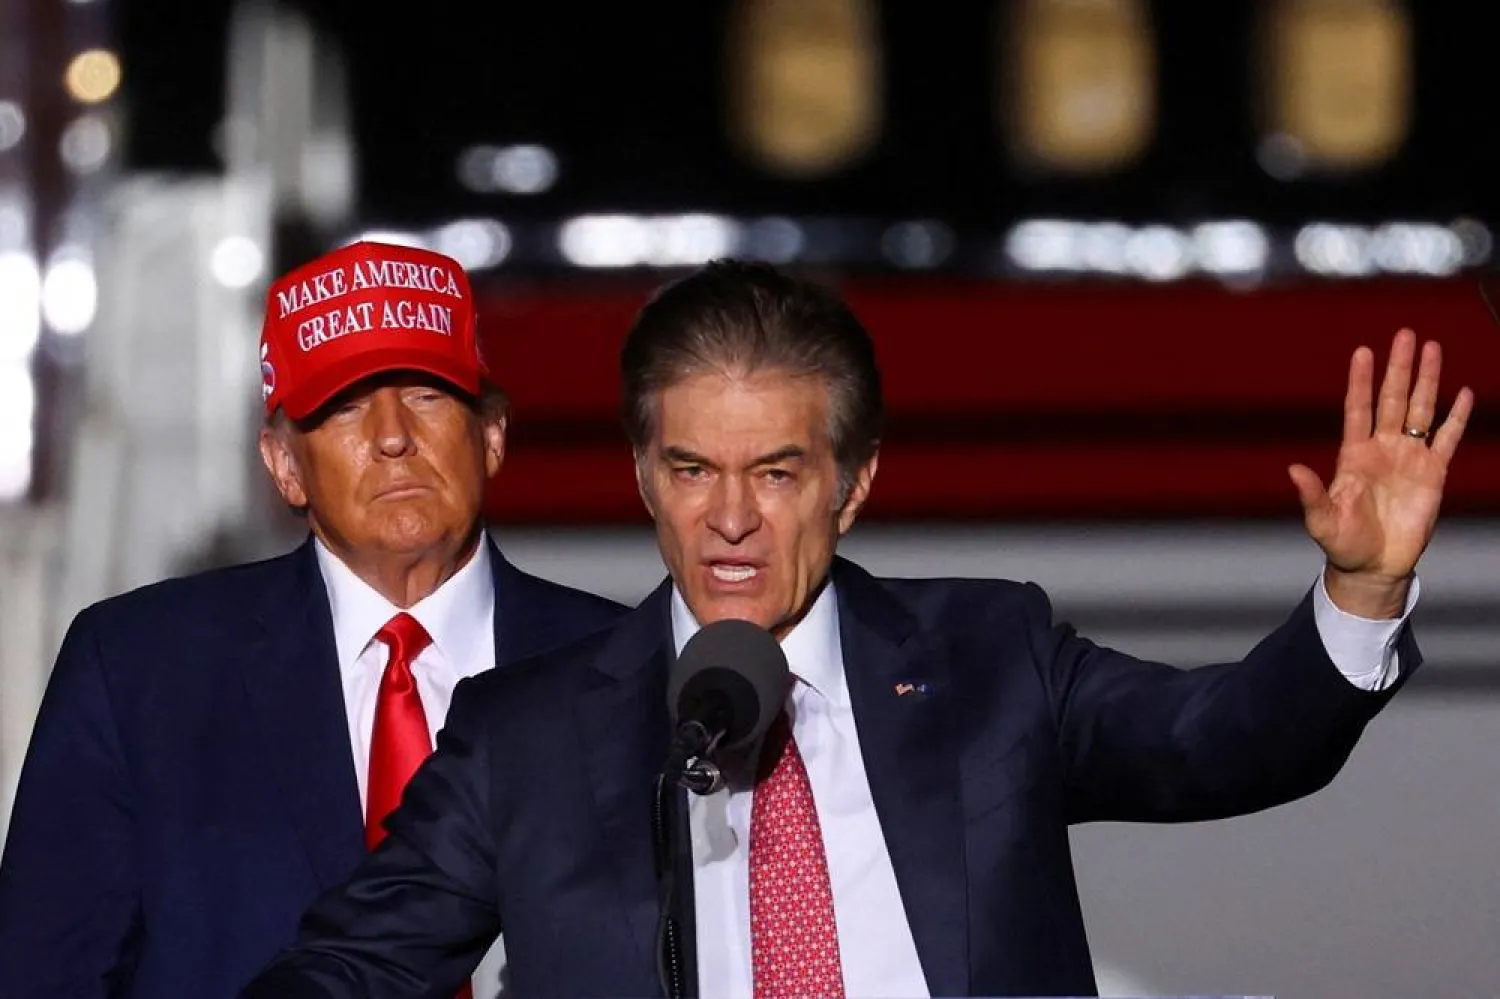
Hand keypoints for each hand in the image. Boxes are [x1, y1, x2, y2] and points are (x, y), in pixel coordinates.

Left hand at [1288, 329, 1473, 617]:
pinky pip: (1447, 439)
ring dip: (1427, 380)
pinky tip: (1463, 394)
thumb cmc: (1343, 543)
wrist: (1374, 566)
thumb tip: (1294, 470)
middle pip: (1392, 399)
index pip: (1358, 408)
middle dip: (1399, 367)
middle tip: (1405, 334)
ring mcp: (1409, 458)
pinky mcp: (1434, 474)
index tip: (1363, 352)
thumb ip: (1311, 494)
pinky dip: (1455, 418)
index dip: (1361, 381)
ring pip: (1420, 409)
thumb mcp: (1321, 520)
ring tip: (1432, 348)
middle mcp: (1382, 448)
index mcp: (1354, 455)